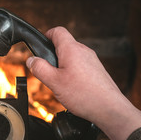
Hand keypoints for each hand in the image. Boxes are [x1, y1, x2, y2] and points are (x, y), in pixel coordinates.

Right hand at [26, 26, 140, 139]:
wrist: (109, 108)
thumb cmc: (84, 95)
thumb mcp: (53, 82)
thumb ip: (39, 68)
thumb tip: (31, 60)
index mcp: (71, 49)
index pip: (58, 31)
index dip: (46, 35)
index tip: (41, 45)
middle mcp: (84, 51)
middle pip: (64, 44)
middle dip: (53, 55)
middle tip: (47, 71)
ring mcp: (92, 61)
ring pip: (72, 56)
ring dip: (62, 65)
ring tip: (59, 83)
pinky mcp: (97, 71)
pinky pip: (80, 66)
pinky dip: (72, 73)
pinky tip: (72, 88)